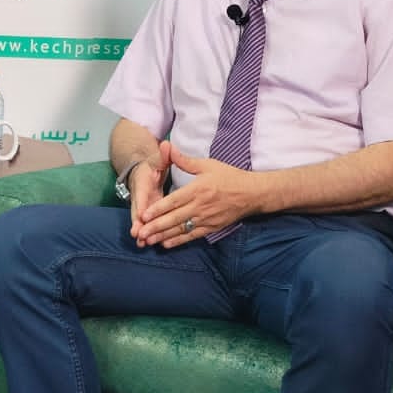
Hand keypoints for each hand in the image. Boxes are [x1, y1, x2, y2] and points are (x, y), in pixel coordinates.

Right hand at [127, 140, 176, 245]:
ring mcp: (142, 206)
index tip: (141, 215)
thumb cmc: (152, 165)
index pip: (141, 195)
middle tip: (138, 236)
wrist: (142, 169)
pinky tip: (150, 243)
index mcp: (143, 183)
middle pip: (137, 212)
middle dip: (137, 224)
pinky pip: (147, 224)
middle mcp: (140, 196)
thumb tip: (166, 144)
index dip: (140, 205)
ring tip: (142, 244)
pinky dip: (147, 233)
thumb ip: (163, 154)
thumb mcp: (158, 158)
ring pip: (140, 221)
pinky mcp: (147, 212)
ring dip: (142, 232)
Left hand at [137, 151, 257, 247]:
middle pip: (174, 218)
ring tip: (148, 240)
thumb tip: (169, 148)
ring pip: (181, 229)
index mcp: (198, 189)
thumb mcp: (208, 165)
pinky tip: (165, 244)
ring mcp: (206, 219)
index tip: (144, 215)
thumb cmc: (230, 177)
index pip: (174, 201)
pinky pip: (192, 236)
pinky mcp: (212, 228)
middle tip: (140, 233)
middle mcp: (201, 206)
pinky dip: (178, 241)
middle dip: (156, 227)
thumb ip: (185, 161)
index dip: (158, 209)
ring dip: (163, 235)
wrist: (252, 194)